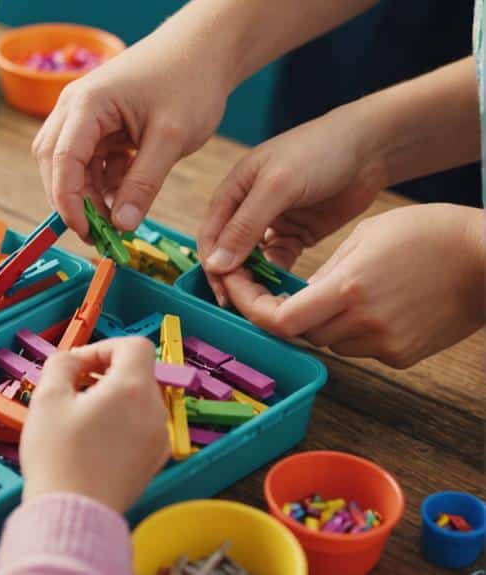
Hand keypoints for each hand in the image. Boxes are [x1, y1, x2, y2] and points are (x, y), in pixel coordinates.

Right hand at [21, 338, 170, 512]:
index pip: (133, 346)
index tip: (78, 364)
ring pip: (139, 402)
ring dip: (112, 399)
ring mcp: (158, 439)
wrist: (72, 513)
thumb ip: (61, 364)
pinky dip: (120, 424)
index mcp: (133, 389)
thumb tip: (72, 361)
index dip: (103, 347)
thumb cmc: (58, 457)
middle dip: (104, 374)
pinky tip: (92, 441)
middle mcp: (154, 412)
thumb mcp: (48, 398)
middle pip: (137, 374)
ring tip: (79, 419)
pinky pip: (140, 428)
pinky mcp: (153, 462)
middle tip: (72, 390)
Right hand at [32, 26, 231, 236]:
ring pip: (71, 166)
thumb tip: (122, 226)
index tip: (87, 233)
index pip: (62, 160)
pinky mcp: (100, 126)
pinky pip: (92, 163)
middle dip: (74, 203)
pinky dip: (104, 185)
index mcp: (86, 104)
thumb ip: (144, 183)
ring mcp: (85, 117)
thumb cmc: (189, 81)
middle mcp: (75, 108)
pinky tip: (126, 199)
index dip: (68, 202)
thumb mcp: (170, 138)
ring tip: (117, 223)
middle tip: (100, 236)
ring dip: (90, 196)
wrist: (205, 50)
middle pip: (56, 165)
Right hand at [197, 106, 386, 305]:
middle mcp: (247, 208)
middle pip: (228, 252)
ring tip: (265, 303)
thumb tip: (216, 264)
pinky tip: (284, 290)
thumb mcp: (278, 185)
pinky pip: (278, 261)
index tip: (225, 294)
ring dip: (254, 280)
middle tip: (246, 307)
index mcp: (233, 191)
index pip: (211, 236)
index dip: (213, 266)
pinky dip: (278, 276)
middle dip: (232, 278)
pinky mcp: (296, 233)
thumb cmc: (319, 151)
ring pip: (252, 260)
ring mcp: (272, 222)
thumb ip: (246, 225)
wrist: (372, 146)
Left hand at [223, 204, 484, 367]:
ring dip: (324, 323)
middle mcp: (362, 323)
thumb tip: (299, 294)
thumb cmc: (432, 234)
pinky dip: (356, 331)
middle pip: (301, 331)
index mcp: (347, 288)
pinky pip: (361, 349)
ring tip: (350, 290)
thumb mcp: (367, 235)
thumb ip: (326, 270)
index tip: (241, 295)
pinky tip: (380, 303)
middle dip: (290, 313)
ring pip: (330, 342)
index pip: (277, 319)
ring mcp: (384, 344)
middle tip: (288, 291)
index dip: (251, 310)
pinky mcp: (402, 356)